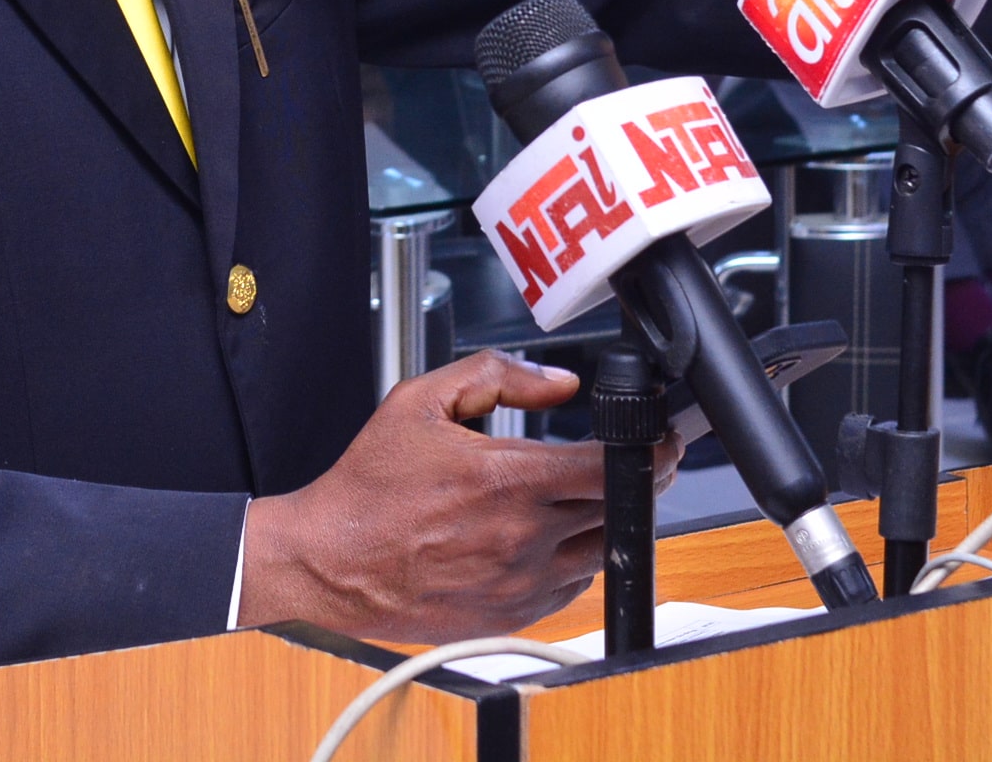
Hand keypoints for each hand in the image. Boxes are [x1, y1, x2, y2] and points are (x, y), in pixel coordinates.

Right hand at [234, 352, 678, 640]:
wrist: (331, 560)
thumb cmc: (369, 487)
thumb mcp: (421, 401)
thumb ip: (497, 376)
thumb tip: (559, 382)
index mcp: (505, 480)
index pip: (610, 468)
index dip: (648, 452)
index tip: (660, 442)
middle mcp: (521, 536)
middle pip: (617, 510)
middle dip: (637, 482)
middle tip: (635, 463)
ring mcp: (520, 582)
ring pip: (602, 552)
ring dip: (609, 522)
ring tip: (593, 498)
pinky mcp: (512, 614)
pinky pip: (572, 587)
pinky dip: (576, 560)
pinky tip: (554, 536)